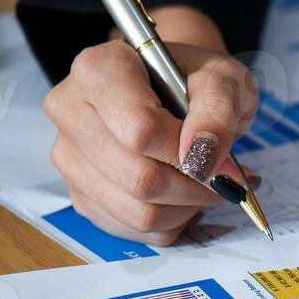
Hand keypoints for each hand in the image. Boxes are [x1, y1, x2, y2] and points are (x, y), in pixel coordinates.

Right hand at [43, 6, 258, 244]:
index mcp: (98, 69)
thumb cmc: (194, 79)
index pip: (141, 130)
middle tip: (228, 179)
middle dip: (195, 187)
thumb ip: (218, 111)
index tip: (224, 161)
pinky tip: (184, 195)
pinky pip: (133, 229)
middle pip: (139, 178)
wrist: (174, 89)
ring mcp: (70, 157)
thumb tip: (202, 156)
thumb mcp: (222, 78)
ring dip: (187, 207)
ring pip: (137, 212)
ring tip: (207, 183)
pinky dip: (172, 221)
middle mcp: (71, 112)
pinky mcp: (81, 194)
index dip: (189, 156)